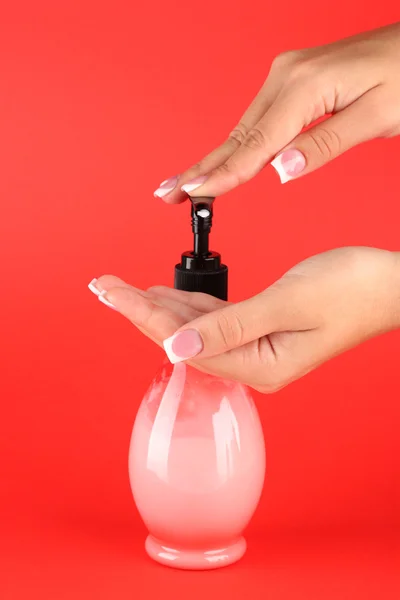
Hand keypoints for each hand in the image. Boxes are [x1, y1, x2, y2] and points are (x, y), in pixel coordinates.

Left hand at [89, 247, 399, 392]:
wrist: (389, 285)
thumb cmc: (351, 290)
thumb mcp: (287, 303)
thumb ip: (230, 327)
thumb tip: (175, 347)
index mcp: (260, 365)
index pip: (185, 343)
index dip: (143, 316)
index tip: (110, 293)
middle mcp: (254, 363)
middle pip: (183, 338)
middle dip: (141, 310)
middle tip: (104, 286)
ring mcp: (258, 348)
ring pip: (196, 329)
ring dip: (161, 307)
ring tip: (124, 289)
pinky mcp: (263, 331)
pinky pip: (216, 321)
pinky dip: (189, 306)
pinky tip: (166, 296)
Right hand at [153, 23, 399, 201]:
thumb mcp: (378, 115)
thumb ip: (326, 143)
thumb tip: (280, 170)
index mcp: (304, 86)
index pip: (256, 143)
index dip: (224, 174)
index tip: (195, 194)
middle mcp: (286, 77)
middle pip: (237, 136)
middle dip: (202, 168)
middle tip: (167, 193)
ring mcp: (286, 77)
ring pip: (242, 129)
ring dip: (213, 159)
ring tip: (184, 184)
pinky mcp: (292, 82)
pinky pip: (256, 120)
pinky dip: (236, 144)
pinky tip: (221, 158)